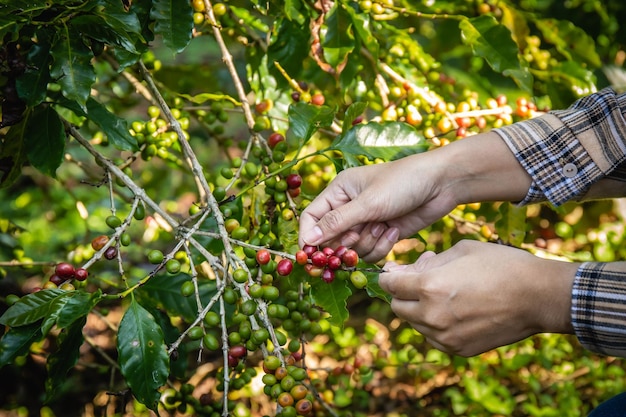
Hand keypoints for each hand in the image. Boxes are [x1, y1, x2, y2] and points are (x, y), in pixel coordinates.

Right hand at [299, 153, 456, 260]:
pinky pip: (370, 253)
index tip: (312, 256)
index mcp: (339, 192)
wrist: (442, 184)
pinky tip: (394, 231)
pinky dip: (381, 247)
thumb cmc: (402, 182)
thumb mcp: (368, 202)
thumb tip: (308, 239)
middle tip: (360, 235)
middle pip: (331, 239)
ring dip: (368, 243)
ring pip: (352, 250)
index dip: (310, 237)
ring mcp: (366, 222)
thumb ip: (337, 222)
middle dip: (346, 243)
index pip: (311, 218)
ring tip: (384, 226)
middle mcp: (349, 207)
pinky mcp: (382, 234)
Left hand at [378, 240, 577, 356]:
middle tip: (420, 281)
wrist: (538, 296)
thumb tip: (402, 270)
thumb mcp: (460, 251)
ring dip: (419, 309)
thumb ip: (426, 262)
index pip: (389, 285)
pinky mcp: (458, 349)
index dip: (388, 276)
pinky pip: (433, 337)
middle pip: (397, 307)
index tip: (393, 272)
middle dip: (403, 293)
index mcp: (429, 287)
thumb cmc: (501, 265)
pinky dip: (435, 325)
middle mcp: (432, 315)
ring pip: (415, 323)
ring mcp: (445, 336)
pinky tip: (454, 310)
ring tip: (444, 293)